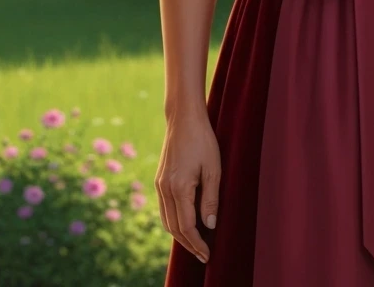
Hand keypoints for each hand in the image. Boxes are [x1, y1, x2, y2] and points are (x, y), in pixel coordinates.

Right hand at [155, 111, 221, 263]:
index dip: (197, 244)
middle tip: (203, 255)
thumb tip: (209, 226)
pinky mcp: (159, 180)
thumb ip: (211, 199)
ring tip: (196, 244)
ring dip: (180, 235)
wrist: (183, 119)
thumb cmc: (203, 140)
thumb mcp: (213, 169)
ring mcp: (159, 185)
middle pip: (174, 228)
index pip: (186, 226)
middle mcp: (165, 189)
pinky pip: (164, 209)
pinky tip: (185, 224)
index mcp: (179, 188)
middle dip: (188, 244)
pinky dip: (173, 221)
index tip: (207, 255)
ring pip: (166, 220)